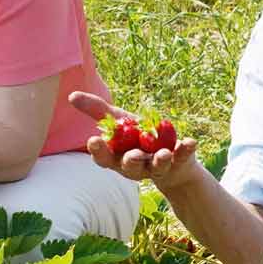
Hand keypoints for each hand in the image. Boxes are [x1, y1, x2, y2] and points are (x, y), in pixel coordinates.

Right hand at [69, 92, 199, 190]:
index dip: (99, 151)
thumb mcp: (119, 121)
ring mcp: (157, 167)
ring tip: (164, 153)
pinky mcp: (178, 163)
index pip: (104, 158)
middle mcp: (135, 166)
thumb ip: (97, 111)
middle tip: (133, 155)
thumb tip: (71, 95)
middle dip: (131, 161)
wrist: (171, 155)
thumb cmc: (138, 137)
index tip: (93, 140)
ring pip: (156, 168)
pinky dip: (186, 150)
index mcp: (117, 157)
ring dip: (160, 161)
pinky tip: (191, 142)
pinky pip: (182, 158)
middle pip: (129, 167)